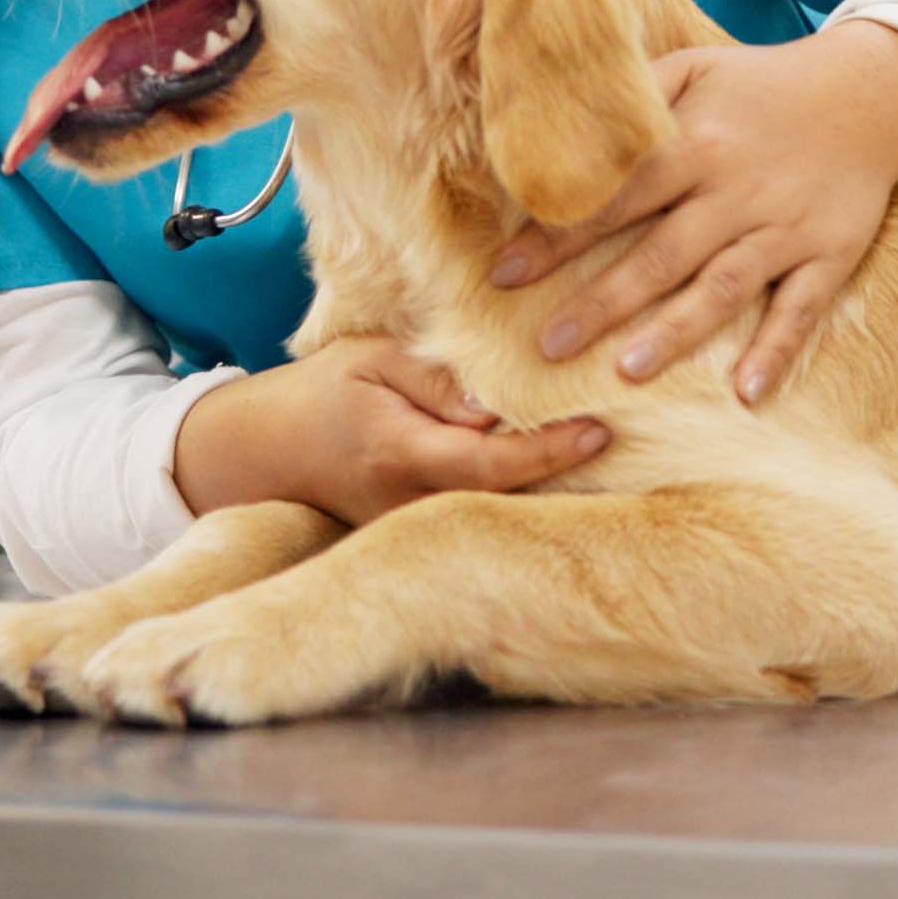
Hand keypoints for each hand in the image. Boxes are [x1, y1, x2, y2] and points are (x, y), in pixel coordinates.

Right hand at [172, 333, 609, 526]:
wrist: (263, 453)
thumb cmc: (320, 394)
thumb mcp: (370, 360)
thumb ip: (432, 378)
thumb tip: (493, 405)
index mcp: (401, 452)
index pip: (493, 462)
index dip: (551, 451)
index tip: (601, 429)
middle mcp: (413, 504)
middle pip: (510, 498)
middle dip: (569, 475)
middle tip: (634, 442)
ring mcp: (414, 530)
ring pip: (500, 514)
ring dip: (552, 491)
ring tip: (613, 458)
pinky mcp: (418, 538)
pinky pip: (482, 517)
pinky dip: (522, 498)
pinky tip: (563, 475)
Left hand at [489, 21, 897, 402]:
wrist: (871, 92)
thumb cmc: (763, 85)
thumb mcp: (696, 67)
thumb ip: (635, 98)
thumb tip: (560, 126)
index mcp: (695, 143)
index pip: (615, 197)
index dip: (557, 237)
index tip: (506, 275)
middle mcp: (736, 189)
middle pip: (660, 253)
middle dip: (601, 301)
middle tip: (549, 345)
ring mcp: (784, 226)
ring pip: (723, 286)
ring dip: (676, 331)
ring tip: (627, 371)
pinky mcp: (830, 253)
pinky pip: (801, 309)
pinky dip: (777, 351)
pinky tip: (746, 393)